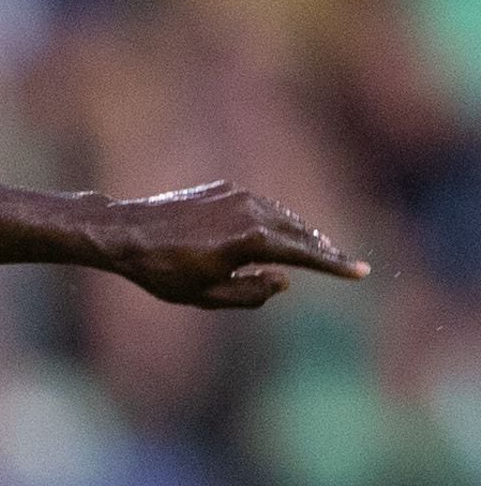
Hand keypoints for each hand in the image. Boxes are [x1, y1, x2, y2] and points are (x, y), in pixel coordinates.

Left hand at [102, 183, 368, 307]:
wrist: (123, 232)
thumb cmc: (161, 271)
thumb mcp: (206, 296)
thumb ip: (251, 293)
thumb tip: (285, 281)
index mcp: (252, 239)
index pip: (306, 254)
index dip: (335, 266)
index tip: (361, 273)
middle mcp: (251, 210)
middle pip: (301, 232)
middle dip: (323, 250)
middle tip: (344, 265)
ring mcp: (238, 195)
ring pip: (283, 216)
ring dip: (302, 233)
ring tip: (317, 250)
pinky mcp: (224, 189)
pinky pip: (261, 207)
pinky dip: (277, 221)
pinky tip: (277, 233)